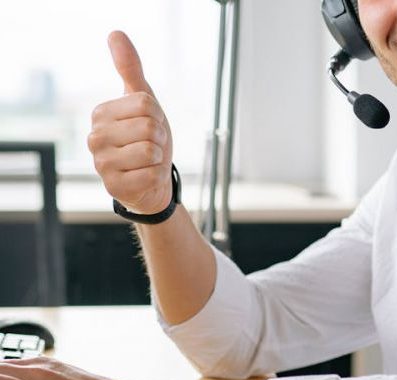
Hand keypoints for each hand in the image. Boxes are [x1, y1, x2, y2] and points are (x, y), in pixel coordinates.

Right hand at [88, 31, 173, 214]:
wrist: (152, 180)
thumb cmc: (147, 139)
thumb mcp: (143, 102)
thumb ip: (131, 70)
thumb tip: (115, 33)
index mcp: (100, 113)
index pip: (146, 103)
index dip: (157, 117)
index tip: (150, 126)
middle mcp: (95, 138)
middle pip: (148, 127)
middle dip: (159, 138)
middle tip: (151, 146)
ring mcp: (101, 164)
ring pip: (150, 151)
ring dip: (158, 158)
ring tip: (148, 161)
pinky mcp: (113, 187)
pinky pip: (151, 175)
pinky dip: (156, 176)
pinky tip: (146, 177)